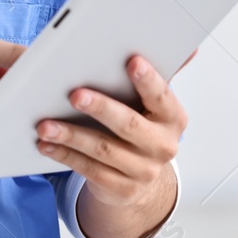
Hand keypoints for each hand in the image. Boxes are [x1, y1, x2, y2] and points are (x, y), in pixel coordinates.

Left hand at [35, 54, 185, 207]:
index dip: (148, 80)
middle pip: (129, 125)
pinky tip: (47, 145)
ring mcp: (144, 171)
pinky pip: (89, 170)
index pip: (162, 96)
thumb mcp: (154, 105)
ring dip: (72, 136)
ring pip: (103, 150)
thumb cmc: (144, 128)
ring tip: (46, 125)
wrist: (142, 178)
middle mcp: (163, 146)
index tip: (131, 61)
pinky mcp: (122, 189)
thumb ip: (161, 78)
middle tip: (75, 94)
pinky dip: (65, 155)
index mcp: (173, 119)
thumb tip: (191, 49)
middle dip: (101, 108)